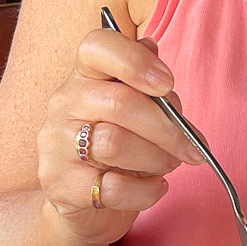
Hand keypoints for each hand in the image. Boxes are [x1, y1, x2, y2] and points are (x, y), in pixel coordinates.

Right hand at [38, 25, 201, 244]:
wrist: (85, 200)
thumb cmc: (122, 148)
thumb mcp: (141, 113)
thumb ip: (153, 91)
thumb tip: (159, 62)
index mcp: (85, 75)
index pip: (96, 46)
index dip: (136, 61)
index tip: (167, 84)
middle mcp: (64, 103)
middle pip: (121, 103)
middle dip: (168, 129)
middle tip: (191, 148)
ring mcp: (55, 144)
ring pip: (115, 144)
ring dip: (156, 158)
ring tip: (169, 165)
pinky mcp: (58, 184)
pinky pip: (111, 187)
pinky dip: (145, 191)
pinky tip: (155, 187)